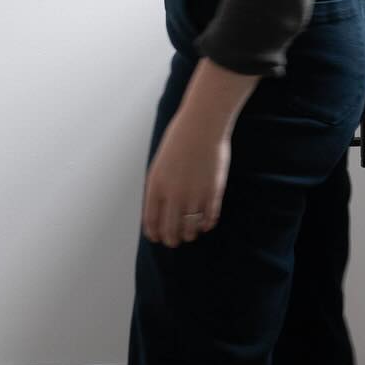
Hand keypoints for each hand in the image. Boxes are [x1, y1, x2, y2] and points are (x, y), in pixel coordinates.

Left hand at [141, 107, 230, 246]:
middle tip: (174, 241)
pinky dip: (206, 225)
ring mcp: (194, 194)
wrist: (202, 124)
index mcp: (156, 185)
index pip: (151, 221)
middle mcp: (173, 193)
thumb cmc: (180, 139)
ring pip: (190, 230)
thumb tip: (160, 211)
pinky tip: (205, 223)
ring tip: (190, 233)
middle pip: (170, 230)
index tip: (157, 237)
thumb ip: (159, 187)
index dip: (154, 233)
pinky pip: (209, 220)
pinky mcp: (213, 193)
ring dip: (189, 234)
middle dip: (171, 240)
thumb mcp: (160, 163)